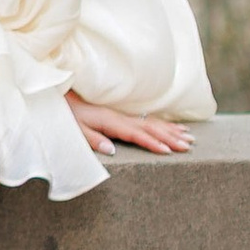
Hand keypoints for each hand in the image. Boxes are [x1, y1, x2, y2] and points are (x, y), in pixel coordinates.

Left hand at [67, 94, 193, 156]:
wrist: (59, 97)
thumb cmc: (67, 116)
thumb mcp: (76, 130)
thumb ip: (93, 139)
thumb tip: (112, 150)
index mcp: (111, 122)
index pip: (136, 134)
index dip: (152, 143)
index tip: (168, 151)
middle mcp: (120, 117)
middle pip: (150, 128)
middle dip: (171, 137)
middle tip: (189, 146)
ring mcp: (122, 115)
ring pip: (152, 123)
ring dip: (171, 130)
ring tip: (189, 137)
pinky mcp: (120, 115)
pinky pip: (146, 120)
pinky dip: (162, 124)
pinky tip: (173, 127)